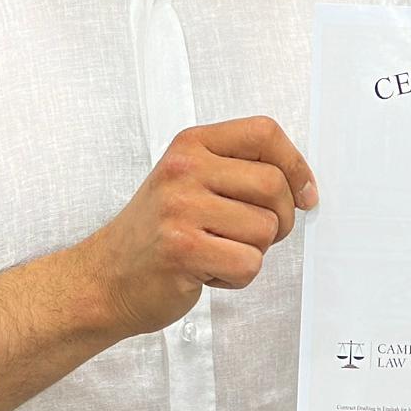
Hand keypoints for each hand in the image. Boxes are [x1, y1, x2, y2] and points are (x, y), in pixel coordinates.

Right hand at [74, 116, 318, 340]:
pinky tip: (208, 272)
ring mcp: (181, 208)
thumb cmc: (156, 232)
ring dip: (252, 252)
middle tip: (257, 236)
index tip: (305, 194)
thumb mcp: (189, 181)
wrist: (105, 278)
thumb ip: (237, 171)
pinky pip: (248, 264)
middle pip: (273, 185)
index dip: (296, 165)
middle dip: (281, 220)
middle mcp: (184, 169)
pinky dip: (237, 277)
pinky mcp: (183, 249)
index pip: (264, 133)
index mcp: (191, 144)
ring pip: (265, 230)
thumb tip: (302, 185)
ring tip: (217, 252)